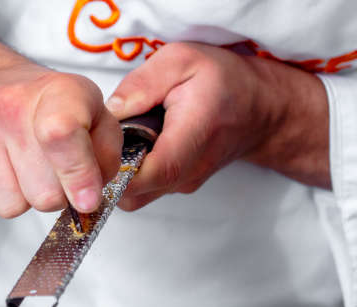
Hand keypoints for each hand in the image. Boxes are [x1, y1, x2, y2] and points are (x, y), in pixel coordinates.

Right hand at [0, 31, 121, 217]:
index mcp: (58, 92)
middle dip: (53, 195)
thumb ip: (107, 155)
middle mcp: (8, 105)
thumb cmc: (45, 107)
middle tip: (47, 171)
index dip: (78, 177)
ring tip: (17, 169)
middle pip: (43, 195)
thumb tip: (90, 195)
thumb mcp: (94, 116)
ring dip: (19, 199)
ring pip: (8, 207)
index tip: (86, 200)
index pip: (62, 136)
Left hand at [105, 42, 329, 210]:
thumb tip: (113, 110)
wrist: (257, 109)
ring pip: (134, 196)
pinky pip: (143, 190)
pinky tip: (133, 146)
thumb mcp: (182, 60)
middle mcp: (188, 172)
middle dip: (107, 172)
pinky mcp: (177, 186)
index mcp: (192, 136)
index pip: (151, 172)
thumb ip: (144, 82)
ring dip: (117, 174)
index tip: (99, 151)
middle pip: (133, 193)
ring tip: (120, 140)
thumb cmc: (222, 81)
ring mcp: (183, 184)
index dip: (117, 170)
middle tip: (102, 141)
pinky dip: (129, 174)